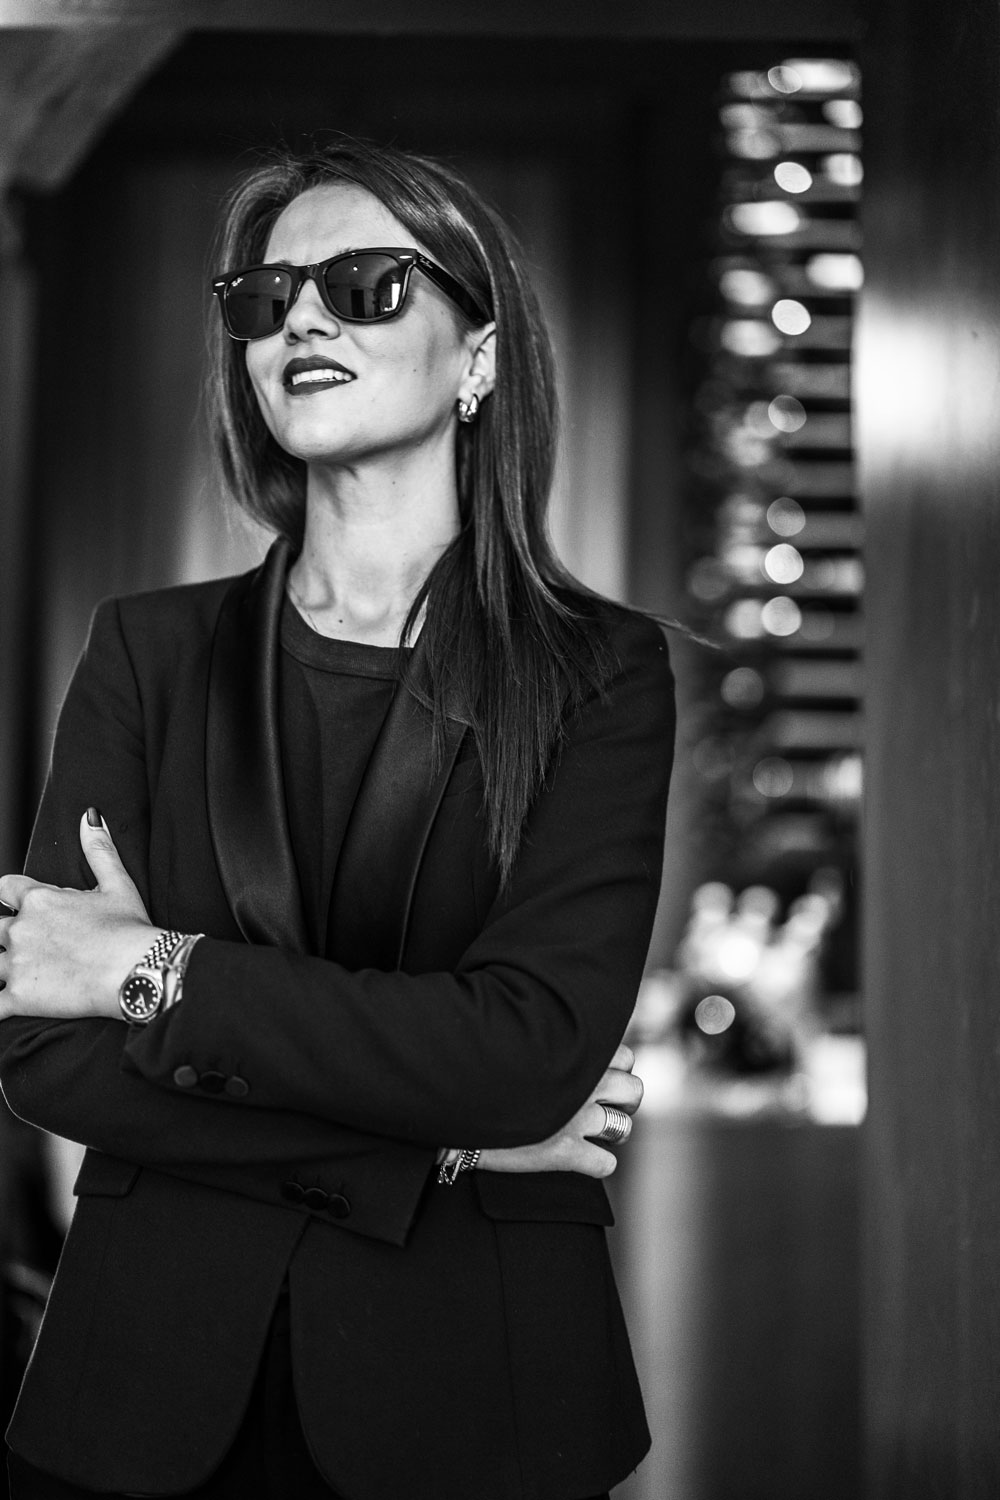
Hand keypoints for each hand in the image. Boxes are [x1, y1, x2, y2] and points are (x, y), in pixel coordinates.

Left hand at [0, 811, 154, 1022]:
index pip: (4, 889)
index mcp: (40, 900)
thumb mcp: (117, 883)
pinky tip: (2, 1005)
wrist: (136, 971)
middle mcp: (21, 929)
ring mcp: (17, 964)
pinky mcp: (20, 997)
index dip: (10, 898)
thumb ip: (98, 849)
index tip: (18, 907)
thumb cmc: (130, 930)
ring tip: (12, 968)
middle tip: (25, 943)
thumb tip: (90, 817)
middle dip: (4, 934)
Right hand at [473, 1043, 642, 1178]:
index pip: (626, 1056)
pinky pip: (606, 1164)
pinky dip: (595, 1164)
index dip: (615, 1068)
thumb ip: (551, 1037)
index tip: (599, 1076)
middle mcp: (585, 1082)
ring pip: (624, 1128)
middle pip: (634, 1091)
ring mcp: (578, 1117)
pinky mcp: (565, 1152)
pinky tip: (578, 1159)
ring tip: (594, 1133)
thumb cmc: (482, 1062)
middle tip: (604, 1107)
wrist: (454, 1095)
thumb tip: (562, 1035)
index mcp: (576, 1048)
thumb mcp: (521, 1036)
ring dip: (613, 1132)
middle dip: (623, 1101)